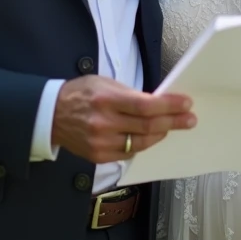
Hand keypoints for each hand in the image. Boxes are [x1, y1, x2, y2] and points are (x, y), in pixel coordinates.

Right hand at [52, 76, 195, 163]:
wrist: (50, 115)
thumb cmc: (81, 94)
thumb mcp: (104, 84)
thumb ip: (130, 94)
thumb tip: (157, 103)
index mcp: (106, 100)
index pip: (146, 106)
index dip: (169, 106)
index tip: (186, 104)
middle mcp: (104, 123)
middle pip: (148, 126)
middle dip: (174, 122)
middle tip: (190, 119)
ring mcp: (101, 143)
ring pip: (141, 142)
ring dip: (161, 134)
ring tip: (172, 127)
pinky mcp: (98, 156)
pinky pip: (129, 152)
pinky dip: (142, 144)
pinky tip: (149, 136)